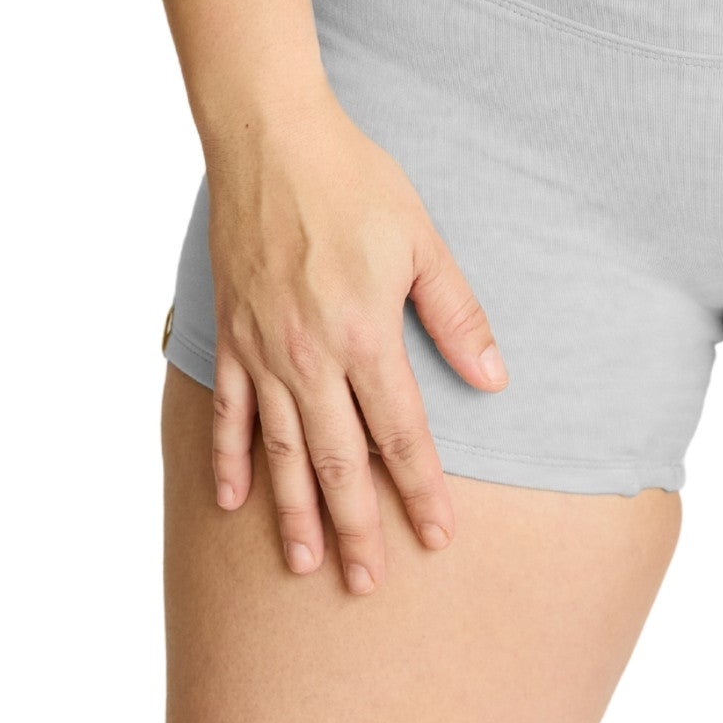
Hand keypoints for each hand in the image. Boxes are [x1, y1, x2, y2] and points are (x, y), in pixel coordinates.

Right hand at [205, 90, 505, 590]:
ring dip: (295, 512)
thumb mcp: (423, 240)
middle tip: (368, 583)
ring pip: (282, 451)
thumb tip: (494, 380)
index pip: (400, 433)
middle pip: (339, 460)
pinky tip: (235, 504)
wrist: (271, 139)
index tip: (438, 538)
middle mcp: (309, 355)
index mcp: (365, 333)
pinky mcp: (229, 335)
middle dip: (356, 527)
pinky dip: (230, 460)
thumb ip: (456, 315)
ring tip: (304, 566)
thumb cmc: (355, 181)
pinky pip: (228, 412)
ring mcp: (262, 350)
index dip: (421, 490)